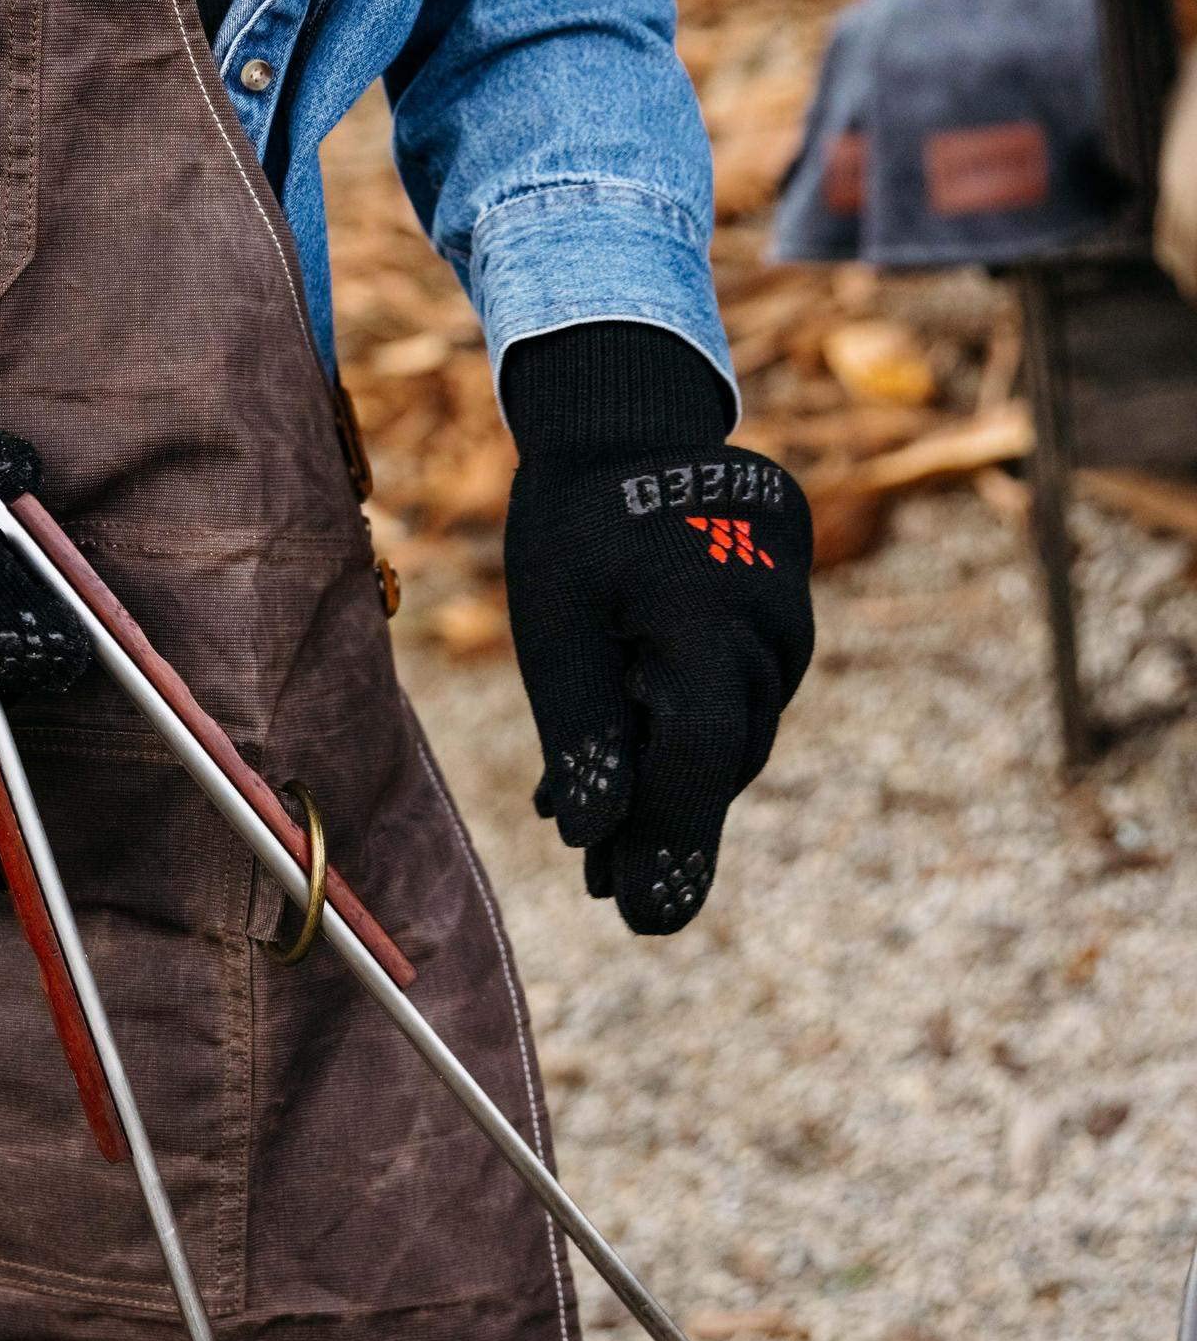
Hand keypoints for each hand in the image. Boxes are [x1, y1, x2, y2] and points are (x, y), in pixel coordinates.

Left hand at [501, 324, 813, 934]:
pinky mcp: (783, 617)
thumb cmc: (576, 521)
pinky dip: (685, 728)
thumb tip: (594, 839)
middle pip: (720, 759)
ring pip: (731, 732)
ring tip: (601, 845)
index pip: (700, 757)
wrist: (629, 424)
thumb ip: (582, 729)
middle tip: (608, 894)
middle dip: (661, 827)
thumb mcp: (553, 622)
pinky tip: (630, 767)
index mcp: (705, 614)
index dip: (671, 841)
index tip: (642, 916)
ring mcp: (786, 619)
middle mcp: (767, 624)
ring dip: (670, 783)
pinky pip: (739, 692)